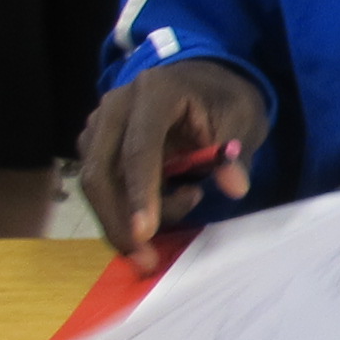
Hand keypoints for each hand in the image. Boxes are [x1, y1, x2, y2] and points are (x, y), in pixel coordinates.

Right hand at [73, 60, 267, 270]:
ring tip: (188, 201)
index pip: (139, 148)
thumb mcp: (244, 118)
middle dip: (119, 221)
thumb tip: (235, 187)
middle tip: (146, 260)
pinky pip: (102, 184)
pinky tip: (167, 203)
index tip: (145, 234)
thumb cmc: (223, 98)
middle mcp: (115, 106)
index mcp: (154, 92)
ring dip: (127, 216)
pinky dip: (125, 208)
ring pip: (96, 183)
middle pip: (100, 172)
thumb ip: (237, 153)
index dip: (141, 193)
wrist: (202, 78)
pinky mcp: (95, 142)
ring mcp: (99, 124)